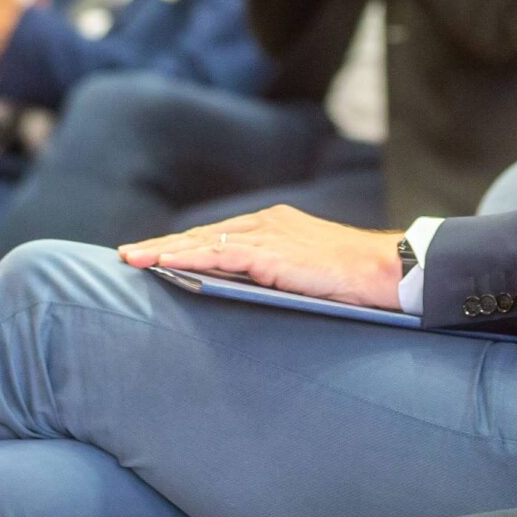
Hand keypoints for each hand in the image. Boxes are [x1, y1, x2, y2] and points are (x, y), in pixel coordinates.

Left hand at [116, 205, 404, 309]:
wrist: (387, 270)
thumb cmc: (355, 279)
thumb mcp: (307, 272)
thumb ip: (275, 275)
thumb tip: (242, 293)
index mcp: (277, 226)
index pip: (221, 235)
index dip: (186, 244)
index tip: (157, 253)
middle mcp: (269, 223)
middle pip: (205, 234)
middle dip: (165, 245)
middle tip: (129, 254)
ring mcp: (269, 235)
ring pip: (204, 241)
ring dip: (164, 250)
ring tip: (133, 259)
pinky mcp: (271, 252)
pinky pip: (219, 253)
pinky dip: (187, 256)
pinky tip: (163, 263)